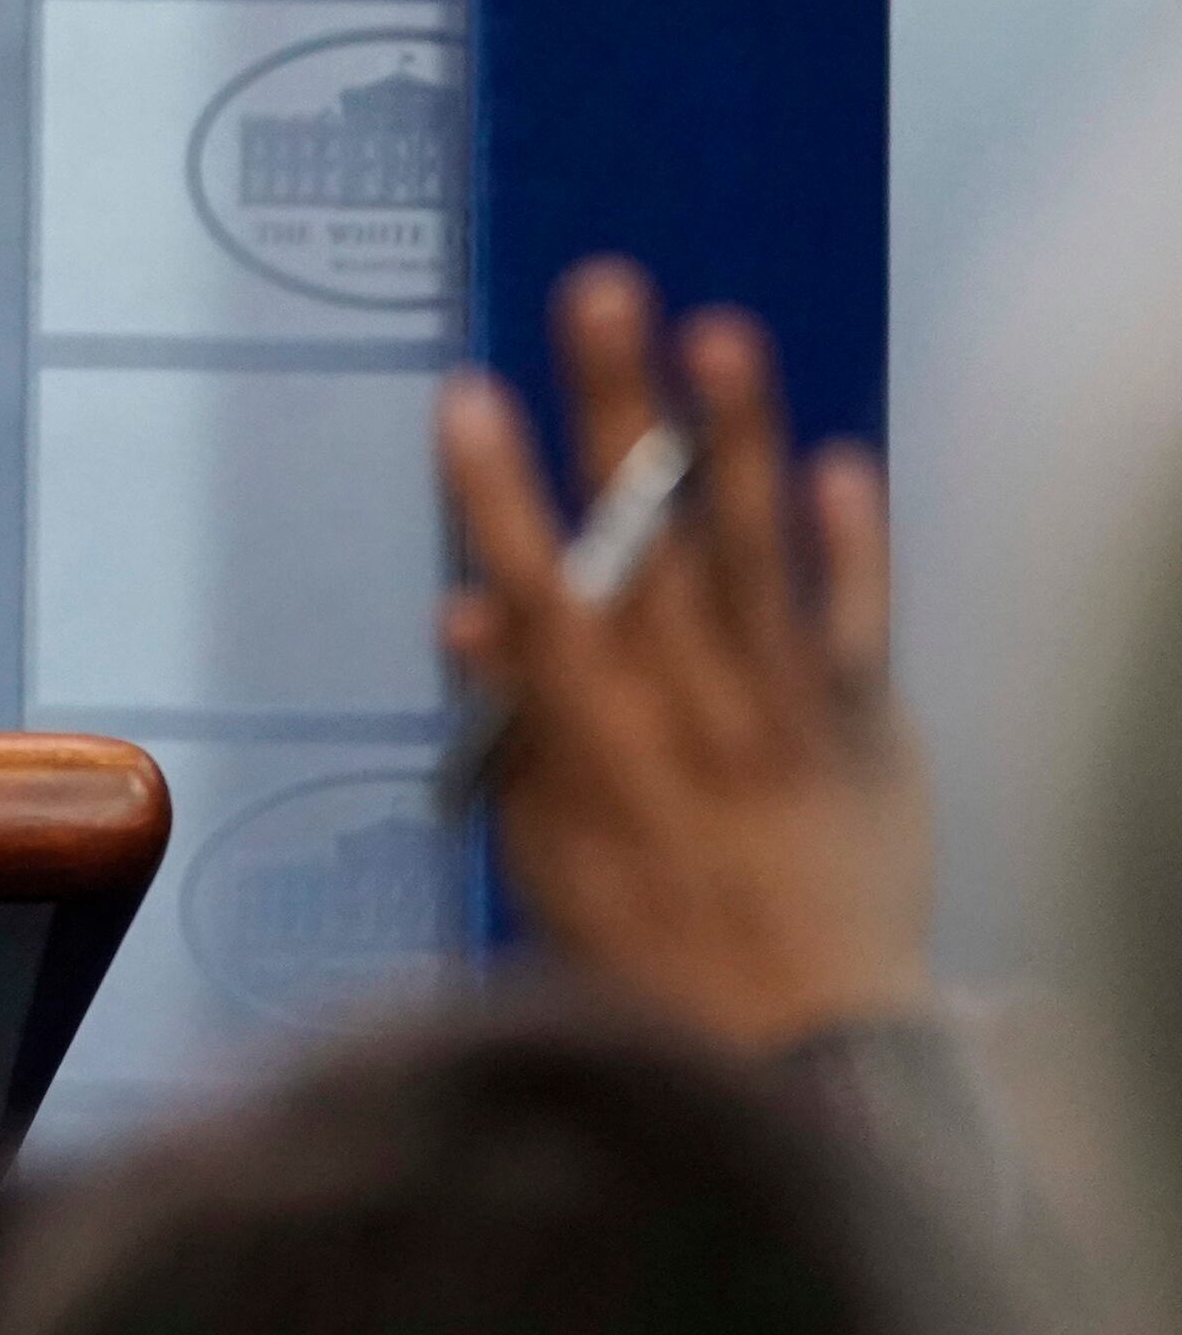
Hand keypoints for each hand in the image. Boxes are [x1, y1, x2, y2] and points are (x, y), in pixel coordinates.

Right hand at [437, 259, 928, 1050]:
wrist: (801, 1044)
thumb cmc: (644, 950)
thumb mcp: (542, 850)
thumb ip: (514, 726)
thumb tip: (469, 612)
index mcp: (591, 737)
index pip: (533, 591)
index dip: (495, 492)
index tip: (466, 397)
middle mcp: (686, 704)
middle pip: (645, 532)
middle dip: (616, 404)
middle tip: (600, 289)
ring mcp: (783, 707)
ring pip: (755, 549)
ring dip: (736, 435)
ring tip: (719, 329)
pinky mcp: (868, 726)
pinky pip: (860, 620)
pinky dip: (855, 541)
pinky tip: (843, 455)